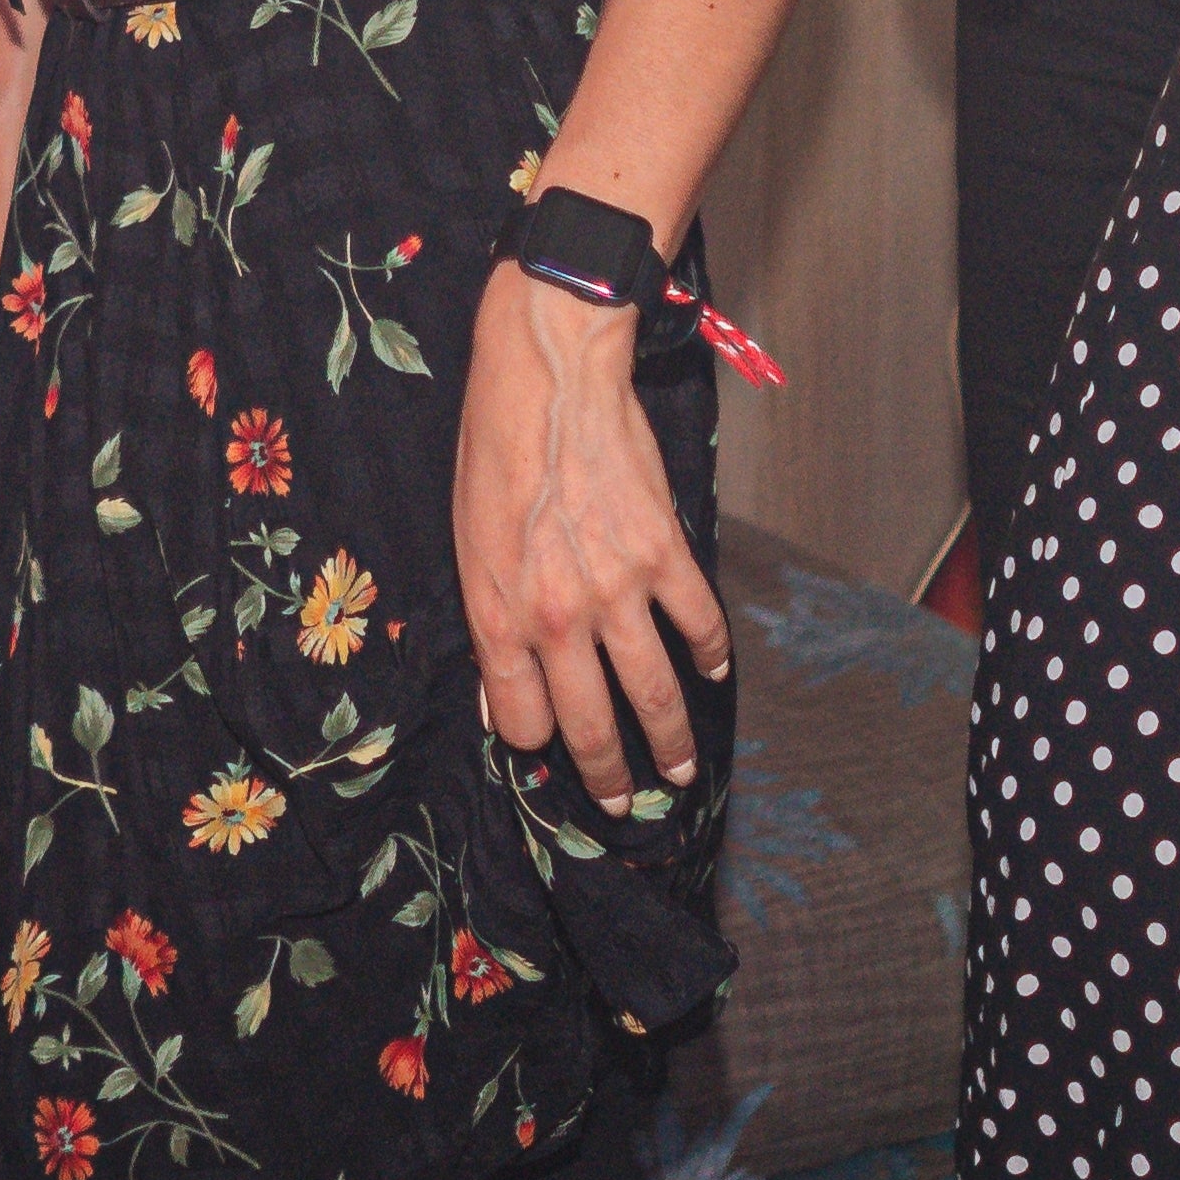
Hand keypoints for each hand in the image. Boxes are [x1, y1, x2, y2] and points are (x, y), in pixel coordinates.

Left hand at [456, 260, 721, 800]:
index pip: (523, 722)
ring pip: (655, 693)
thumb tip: (504, 694)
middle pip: (591, 726)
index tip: (549, 746)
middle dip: (610, 775)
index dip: (536, 741)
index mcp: (501, 617)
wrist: (547, 379)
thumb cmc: (492, 453)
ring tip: (680, 770)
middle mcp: (560, 618)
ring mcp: (619, 590)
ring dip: (672, 742)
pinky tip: (714, 670)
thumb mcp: (465, 545)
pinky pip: (700, 624)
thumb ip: (489, 622)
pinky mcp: (666, 554)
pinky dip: (713, 655)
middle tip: (623, 800)